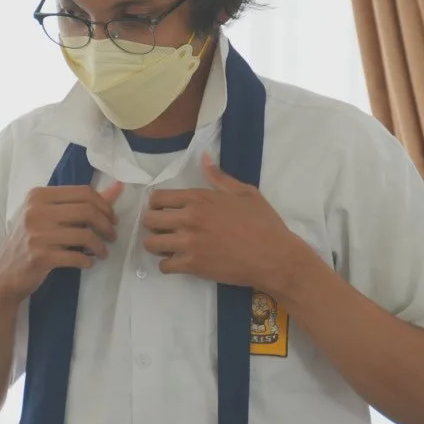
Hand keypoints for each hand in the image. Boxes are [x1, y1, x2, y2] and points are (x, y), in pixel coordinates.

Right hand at [0, 181, 123, 305]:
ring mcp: (37, 234)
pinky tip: (88, 263)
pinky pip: (76, 256)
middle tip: (111, 236)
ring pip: (85, 234)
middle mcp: (36, 211)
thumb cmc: (30, 241)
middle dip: (106, 224)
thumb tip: (118, 187)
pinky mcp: (40, 256)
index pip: (83, 192)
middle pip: (87, 210)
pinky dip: (88, 261)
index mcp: (39, 196)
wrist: (4, 274)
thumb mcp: (50, 216)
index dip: (105, 205)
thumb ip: (82, 202)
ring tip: (102, 252)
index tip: (112, 219)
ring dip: (100, 246)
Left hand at [141, 154, 314, 291]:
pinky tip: (178, 261)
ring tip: (169, 246)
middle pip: (149, 219)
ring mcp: (189, 243)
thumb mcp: (245, 192)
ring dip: (157, 244)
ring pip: (151, 243)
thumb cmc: (263, 223)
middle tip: (165, 229)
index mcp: (200, 198)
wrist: (274, 256)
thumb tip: (204, 158)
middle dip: (154, 223)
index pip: (158, 197)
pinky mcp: (192, 266)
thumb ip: (219, 177)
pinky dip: (168, 265)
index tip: (164, 210)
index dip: (158, 204)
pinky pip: (164, 266)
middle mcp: (189, 218)